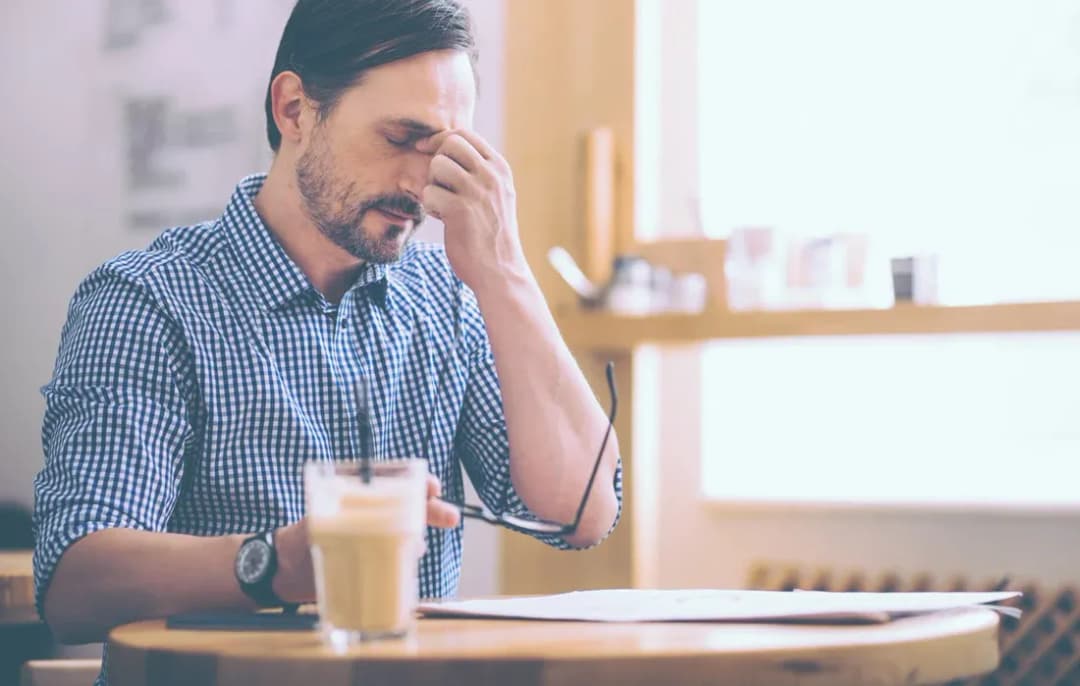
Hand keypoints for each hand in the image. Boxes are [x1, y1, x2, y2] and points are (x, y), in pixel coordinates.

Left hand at [272, 475, 459, 603]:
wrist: (285, 571)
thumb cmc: (299, 538)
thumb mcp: (316, 523)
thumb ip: (340, 523)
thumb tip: (361, 524)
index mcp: (363, 500)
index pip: (398, 485)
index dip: (419, 485)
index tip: (433, 488)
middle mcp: (375, 519)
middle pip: (412, 510)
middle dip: (434, 511)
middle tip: (451, 518)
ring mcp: (378, 542)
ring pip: (408, 537)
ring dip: (416, 542)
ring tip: (413, 551)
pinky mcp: (375, 566)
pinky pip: (398, 564)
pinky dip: (405, 569)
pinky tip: (406, 575)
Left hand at [416, 130, 527, 291]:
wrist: (500, 271)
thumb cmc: (492, 234)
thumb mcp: (496, 195)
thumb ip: (478, 172)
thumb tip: (443, 149)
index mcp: (500, 168)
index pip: (465, 134)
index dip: (441, 140)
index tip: (427, 151)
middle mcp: (491, 176)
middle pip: (449, 144)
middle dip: (436, 161)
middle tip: (439, 184)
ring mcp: (477, 192)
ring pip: (437, 165)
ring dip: (432, 184)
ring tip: (443, 204)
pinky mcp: (460, 210)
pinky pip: (429, 193)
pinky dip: (430, 207)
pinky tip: (444, 220)